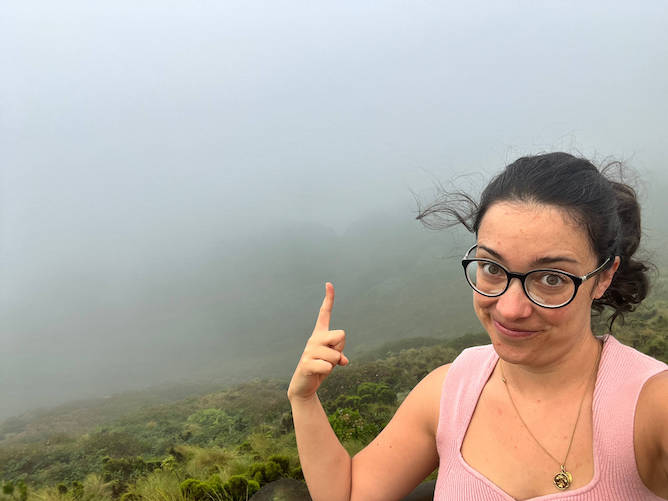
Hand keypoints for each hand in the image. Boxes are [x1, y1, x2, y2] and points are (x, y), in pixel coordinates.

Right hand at [288, 282, 348, 401]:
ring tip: (324, 366)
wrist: (304, 385)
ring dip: (335, 363)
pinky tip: (319, 373)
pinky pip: (328, 366)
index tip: (329, 284)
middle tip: (332, 357)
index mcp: (320, 334)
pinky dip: (328, 371)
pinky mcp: (306, 363)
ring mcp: (309, 350)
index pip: (324, 313)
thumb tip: (343, 361)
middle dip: (341, 348)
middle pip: (341, 335)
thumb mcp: (333, 359)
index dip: (328, 298)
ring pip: (336, 354)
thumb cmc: (321, 368)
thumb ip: (339, 354)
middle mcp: (313, 339)